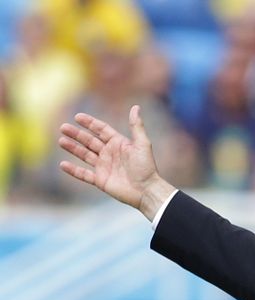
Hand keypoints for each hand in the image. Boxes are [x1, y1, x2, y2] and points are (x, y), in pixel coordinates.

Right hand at [58, 105, 173, 218]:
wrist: (147, 191)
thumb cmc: (146, 167)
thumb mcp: (142, 144)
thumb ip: (136, 126)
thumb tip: (135, 107)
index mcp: (117, 143)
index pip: (100, 129)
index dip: (89, 123)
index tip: (77, 117)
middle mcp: (109, 154)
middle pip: (89, 141)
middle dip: (76, 134)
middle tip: (63, 127)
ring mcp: (104, 167)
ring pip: (84, 155)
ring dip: (73, 148)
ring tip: (61, 141)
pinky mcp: (101, 181)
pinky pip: (84, 175)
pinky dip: (74, 170)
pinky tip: (63, 164)